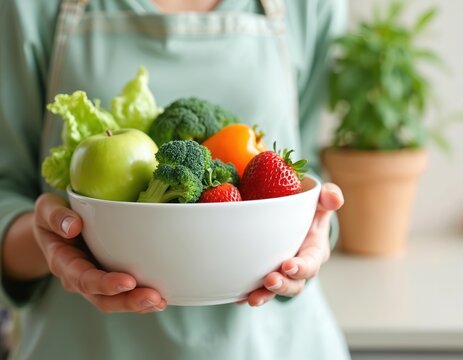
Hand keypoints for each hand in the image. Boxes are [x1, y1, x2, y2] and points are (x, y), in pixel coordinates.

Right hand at [33, 193, 166, 312]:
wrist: (56, 226)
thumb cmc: (54, 216)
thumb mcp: (47, 209)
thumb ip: (55, 216)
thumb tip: (73, 226)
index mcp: (63, 262)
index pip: (83, 278)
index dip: (104, 283)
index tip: (127, 282)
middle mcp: (79, 278)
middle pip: (102, 299)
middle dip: (128, 301)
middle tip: (154, 298)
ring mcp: (96, 280)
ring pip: (116, 301)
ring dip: (138, 303)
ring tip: (161, 301)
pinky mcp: (111, 276)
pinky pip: (125, 293)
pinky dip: (142, 296)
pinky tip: (162, 296)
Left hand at [244, 183, 343, 306]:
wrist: (290, 217)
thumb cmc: (308, 210)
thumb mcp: (320, 201)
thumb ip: (329, 196)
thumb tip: (333, 199)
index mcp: (314, 251)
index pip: (311, 263)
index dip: (302, 267)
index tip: (288, 266)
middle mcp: (299, 267)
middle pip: (295, 283)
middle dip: (283, 285)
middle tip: (270, 281)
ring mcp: (281, 274)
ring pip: (275, 291)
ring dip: (265, 295)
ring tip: (252, 299)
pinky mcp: (264, 277)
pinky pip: (256, 290)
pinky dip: (246, 295)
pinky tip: (237, 298)